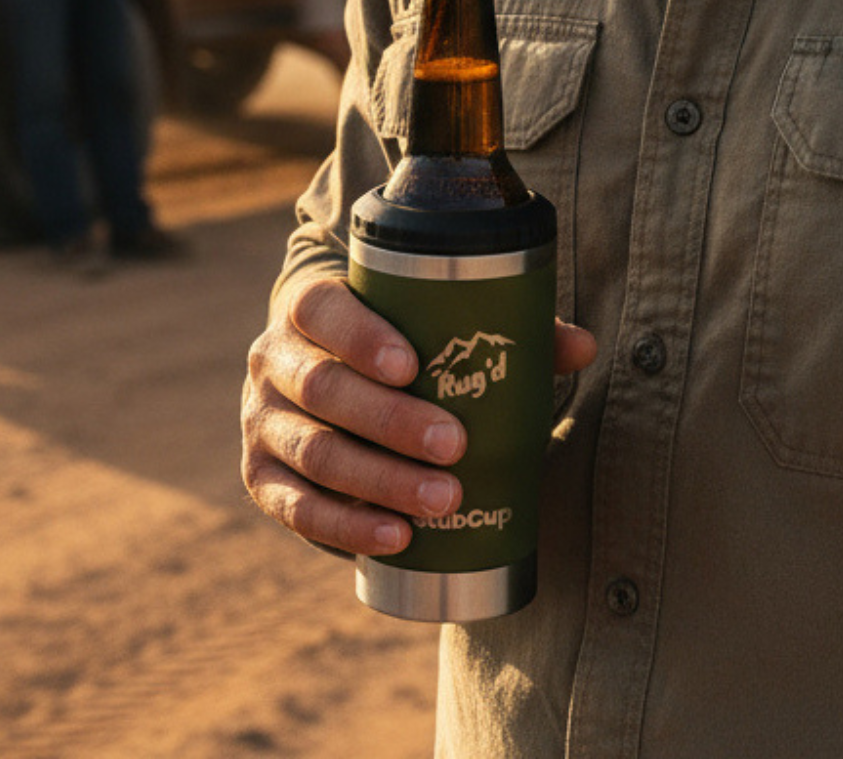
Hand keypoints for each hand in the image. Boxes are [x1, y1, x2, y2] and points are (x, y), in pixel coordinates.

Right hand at [241, 274, 596, 555]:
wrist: (329, 372)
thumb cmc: (395, 341)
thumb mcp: (429, 321)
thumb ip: (504, 327)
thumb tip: (582, 345)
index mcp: (308, 305)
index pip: (322, 310)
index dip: (360, 336)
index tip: (413, 365)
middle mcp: (273, 360)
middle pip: (323, 389)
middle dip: (390, 422)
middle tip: (454, 445)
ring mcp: (259, 421)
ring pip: (314, 453)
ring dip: (379, 480)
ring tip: (442, 499)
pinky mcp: (261, 477)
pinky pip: (294, 508)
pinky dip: (345, 526)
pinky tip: (394, 538)